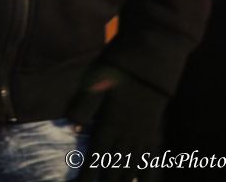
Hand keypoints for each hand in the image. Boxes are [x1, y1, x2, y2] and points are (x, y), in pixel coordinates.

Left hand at [68, 64, 167, 180]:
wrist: (154, 55)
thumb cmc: (122, 63)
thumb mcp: (97, 77)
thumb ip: (85, 102)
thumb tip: (71, 124)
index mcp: (110, 123)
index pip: (95, 158)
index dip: (87, 176)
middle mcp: (126, 134)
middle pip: (113, 169)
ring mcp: (142, 134)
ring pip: (132, 168)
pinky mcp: (154, 129)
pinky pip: (152, 159)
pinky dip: (148, 175)